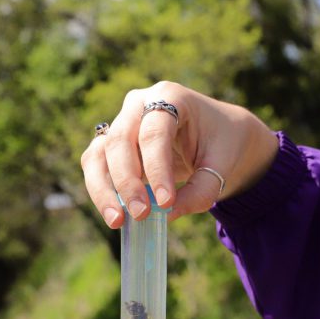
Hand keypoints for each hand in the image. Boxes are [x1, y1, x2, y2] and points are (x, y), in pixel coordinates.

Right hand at [80, 81, 278, 227]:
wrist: (218, 134)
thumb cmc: (222, 143)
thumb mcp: (222, 164)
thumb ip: (202, 189)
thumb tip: (169, 214)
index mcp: (170, 96)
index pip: (155, 133)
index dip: (157, 169)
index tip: (165, 202)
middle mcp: (139, 104)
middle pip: (120, 141)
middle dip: (127, 182)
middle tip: (141, 214)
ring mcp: (122, 123)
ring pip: (98, 153)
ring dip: (103, 189)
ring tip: (117, 221)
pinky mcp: (113, 145)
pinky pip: (97, 165)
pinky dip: (102, 190)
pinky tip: (116, 215)